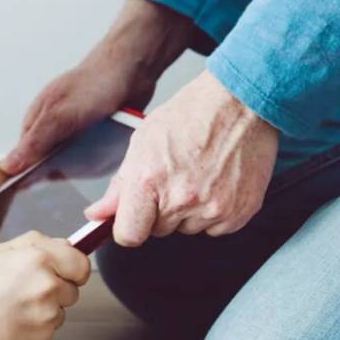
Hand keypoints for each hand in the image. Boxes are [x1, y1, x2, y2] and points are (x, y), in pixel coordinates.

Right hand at [0, 231, 90, 339]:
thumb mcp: (1, 252)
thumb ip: (37, 243)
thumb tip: (66, 246)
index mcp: (39, 258)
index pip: (81, 263)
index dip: (74, 268)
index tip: (66, 272)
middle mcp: (47, 284)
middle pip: (74, 287)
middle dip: (59, 287)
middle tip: (31, 289)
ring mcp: (48, 311)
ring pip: (63, 307)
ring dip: (49, 306)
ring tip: (20, 305)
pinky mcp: (45, 333)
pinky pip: (53, 325)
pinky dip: (40, 323)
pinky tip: (18, 319)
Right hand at [3, 0, 200, 174]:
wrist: (134, 67)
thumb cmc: (96, 83)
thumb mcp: (61, 116)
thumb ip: (36, 142)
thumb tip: (9, 165)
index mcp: (36, 120)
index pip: (21, 157)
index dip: (23, 175)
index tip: (29, 191)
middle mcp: (50, 126)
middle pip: (44, 162)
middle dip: (56, 171)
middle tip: (73, 172)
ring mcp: (71, 130)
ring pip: (68, 161)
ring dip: (78, 166)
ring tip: (92, 161)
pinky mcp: (91, 133)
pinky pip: (88, 155)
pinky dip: (95, 159)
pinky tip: (103, 158)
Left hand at [84, 70, 278, 245]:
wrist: (239, 104)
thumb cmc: (190, 116)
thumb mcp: (142, 143)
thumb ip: (119, 186)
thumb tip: (99, 214)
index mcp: (149, 181)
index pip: (129, 235)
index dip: (128, 227)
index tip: (132, 218)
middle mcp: (181, 199)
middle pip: (158, 231)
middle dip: (159, 211)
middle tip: (173, 178)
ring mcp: (213, 208)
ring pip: (187, 229)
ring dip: (188, 212)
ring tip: (198, 175)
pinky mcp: (239, 212)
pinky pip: (216, 229)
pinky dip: (214, 212)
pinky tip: (216, 183)